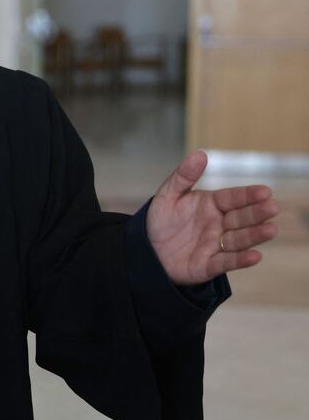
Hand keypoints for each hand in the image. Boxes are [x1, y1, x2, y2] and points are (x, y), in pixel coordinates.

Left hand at [147, 150, 278, 285]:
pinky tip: (255, 256)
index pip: (232, 198)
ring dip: (254, 235)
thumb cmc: (161, 220)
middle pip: (241, 218)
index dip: (247, 195)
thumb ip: (183, 176)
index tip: (265, 191)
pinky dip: (240, 260)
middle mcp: (219, 224)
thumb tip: (200, 154)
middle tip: (272, 207)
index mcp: (211, 204)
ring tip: (270, 230)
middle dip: (257, 213)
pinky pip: (227, 262)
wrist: (147, 250)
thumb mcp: (168, 195)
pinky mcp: (209, 265)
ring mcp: (216, 245)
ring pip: (238, 239)